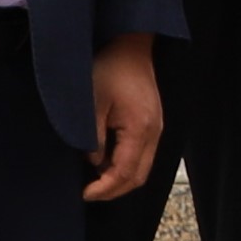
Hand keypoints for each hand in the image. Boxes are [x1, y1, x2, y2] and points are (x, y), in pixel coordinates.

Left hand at [87, 35, 164, 201]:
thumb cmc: (110, 69)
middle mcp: (154, 133)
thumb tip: (93, 163)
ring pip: (142, 168)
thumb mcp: (92, 104)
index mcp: (140, 129)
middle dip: (113, 190)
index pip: (125, 172)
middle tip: (89, 192)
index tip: (84, 193)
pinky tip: (105, 162)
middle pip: (138, 177)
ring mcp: (156, 129)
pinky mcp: (152, 124)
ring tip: (94, 180)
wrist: (130, 46)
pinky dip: (125, 165)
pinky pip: (142, 155)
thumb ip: (93, 138)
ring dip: (119, 178)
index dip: (104, 188)